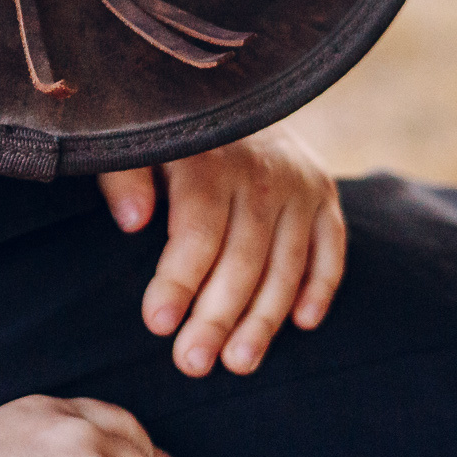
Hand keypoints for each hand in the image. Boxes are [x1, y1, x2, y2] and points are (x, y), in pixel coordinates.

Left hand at [96, 126, 345, 377]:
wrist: (233, 93)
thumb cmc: (169, 138)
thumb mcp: (137, 145)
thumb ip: (125, 177)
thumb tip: (132, 221)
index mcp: (209, 161)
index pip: (198, 230)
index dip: (178, 280)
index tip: (157, 325)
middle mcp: (263, 173)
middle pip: (243, 258)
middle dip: (217, 317)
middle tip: (192, 363)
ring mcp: (300, 186)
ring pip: (287, 264)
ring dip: (265, 318)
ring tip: (238, 363)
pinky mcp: (325, 196)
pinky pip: (331, 249)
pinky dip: (321, 286)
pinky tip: (303, 324)